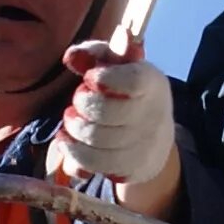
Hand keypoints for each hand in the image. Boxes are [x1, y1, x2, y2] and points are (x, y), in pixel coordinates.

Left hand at [50, 33, 180, 214]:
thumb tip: (72, 57)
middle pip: (107, 112)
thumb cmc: (128, 93)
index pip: (133, 81)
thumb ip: (95, 54)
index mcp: (152, 83)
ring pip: (97, 140)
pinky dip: (74, 152)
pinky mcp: (132, 169)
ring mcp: (144, 146)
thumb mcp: (118, 66)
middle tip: (77, 101)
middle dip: (82, 105)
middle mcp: (153, 116)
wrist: (155, 135)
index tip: (90, 77)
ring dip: (75, 129)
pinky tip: (68, 141)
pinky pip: (95, 164)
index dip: (107, 78)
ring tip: (71, 121)